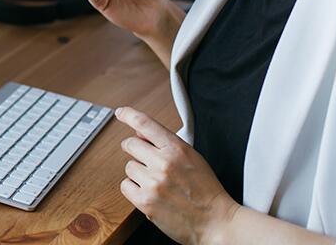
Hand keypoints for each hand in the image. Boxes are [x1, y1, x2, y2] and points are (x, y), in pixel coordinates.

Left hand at [116, 106, 238, 244]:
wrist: (215, 221)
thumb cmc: (206, 191)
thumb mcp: (193, 158)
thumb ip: (167, 144)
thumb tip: (140, 133)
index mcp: (177, 149)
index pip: (146, 124)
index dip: (129, 115)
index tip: (121, 113)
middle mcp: (163, 163)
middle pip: (130, 144)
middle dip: (134, 150)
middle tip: (144, 159)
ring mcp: (153, 183)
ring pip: (128, 167)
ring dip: (138, 173)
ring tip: (156, 182)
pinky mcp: (145, 202)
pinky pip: (125, 186)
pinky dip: (134, 189)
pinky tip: (149, 193)